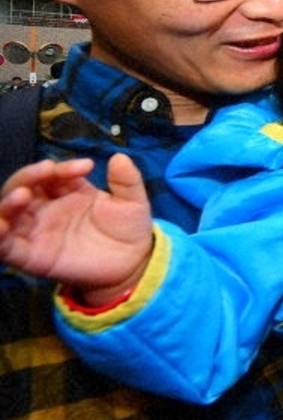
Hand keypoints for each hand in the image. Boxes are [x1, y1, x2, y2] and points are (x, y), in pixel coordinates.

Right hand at [0, 156, 151, 301]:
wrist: (131, 263)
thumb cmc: (127, 229)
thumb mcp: (132, 201)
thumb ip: (127, 180)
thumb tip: (120, 157)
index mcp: (65, 191)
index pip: (52, 173)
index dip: (63, 168)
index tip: (86, 167)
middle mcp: (45, 208)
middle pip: (22, 187)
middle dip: (29, 176)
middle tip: (46, 171)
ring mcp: (36, 231)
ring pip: (8, 213)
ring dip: (8, 203)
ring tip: (21, 196)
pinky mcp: (31, 257)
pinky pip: (6, 246)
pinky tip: (1, 226)